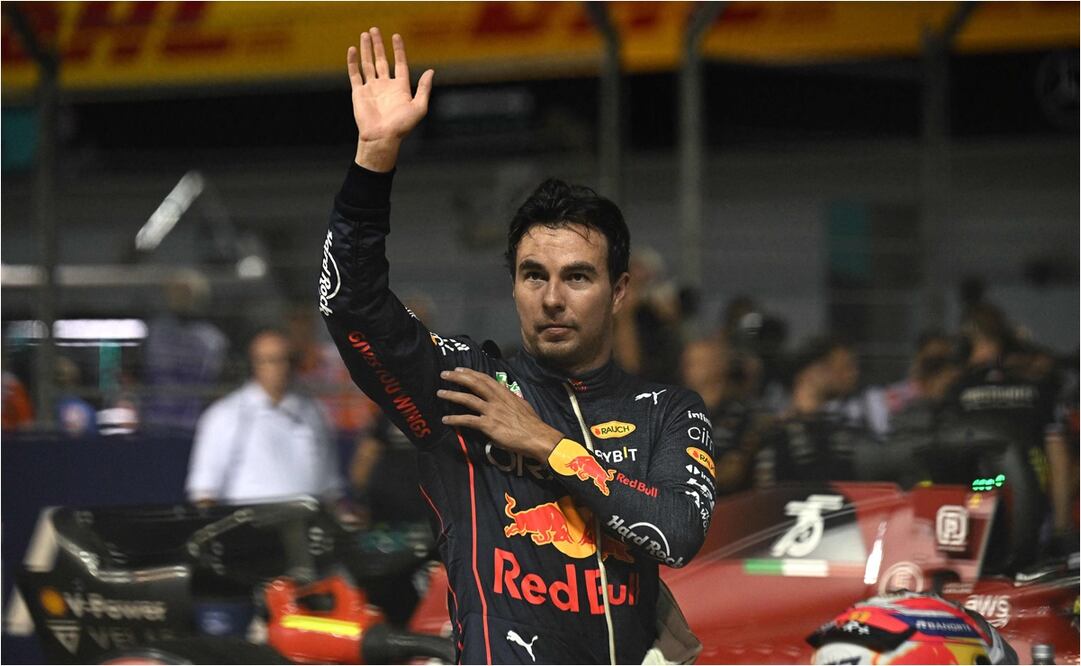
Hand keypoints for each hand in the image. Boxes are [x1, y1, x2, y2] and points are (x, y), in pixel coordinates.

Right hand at [348, 27, 433, 170]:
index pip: (399, 63)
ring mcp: (372, 88)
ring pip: (368, 64)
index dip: (398, 50)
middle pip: (381, 60)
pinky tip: (353, 49)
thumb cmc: (402, 126)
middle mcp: (385, 86)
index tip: (395, 36)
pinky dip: (353, 62)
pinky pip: (355, 74)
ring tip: (365, 34)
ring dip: (366, 49)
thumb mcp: (419, 107)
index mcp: (400, 88)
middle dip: (378, 45)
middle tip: (374, 30)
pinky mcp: (359, 93)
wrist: (382, 138)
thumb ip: (424, 88)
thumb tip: (431, 71)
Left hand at [438, 368, 562, 460]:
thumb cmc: (532, 424)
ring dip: (452, 395)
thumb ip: (511, 398)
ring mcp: (492, 411)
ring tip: (440, 393)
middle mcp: (497, 399)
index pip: (485, 379)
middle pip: (474, 383)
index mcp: (505, 394)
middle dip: (458, 377)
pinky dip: (455, 419)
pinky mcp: (489, 425)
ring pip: (468, 399)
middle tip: (444, 374)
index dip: (471, 373)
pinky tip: (445, 419)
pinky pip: (468, 420)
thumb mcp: (522, 405)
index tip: (460, 369)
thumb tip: (507, 393)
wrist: (537, 437)